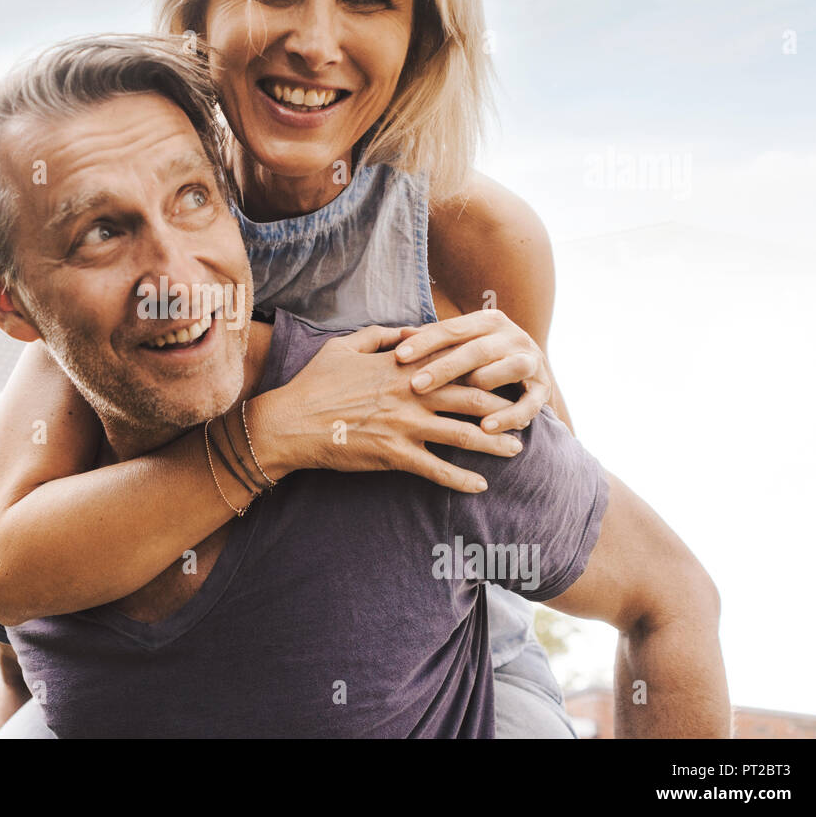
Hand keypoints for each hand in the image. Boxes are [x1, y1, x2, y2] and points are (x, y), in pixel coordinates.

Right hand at [251, 324, 523, 492]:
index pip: (454, 363)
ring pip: (462, 434)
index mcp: (401, 365)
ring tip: (516, 450)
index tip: (506, 373)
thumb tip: (406, 330)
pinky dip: (460, 479)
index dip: (485, 368)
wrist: (289, 422)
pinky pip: (436, 469)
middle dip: (503, 407)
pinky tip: (480, 486)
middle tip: (526, 414)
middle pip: (471, 398)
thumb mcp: (344, 346)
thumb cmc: (314, 383)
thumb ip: (380, 335)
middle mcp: (410, 393)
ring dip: (493, 444)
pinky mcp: (394, 454)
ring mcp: (404, 424)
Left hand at [392, 309, 551, 433]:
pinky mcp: (543, 388)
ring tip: (456, 403)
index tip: (398, 356)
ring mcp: (531, 361)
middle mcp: (513, 336)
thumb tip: (400, 334)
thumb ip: (433, 341)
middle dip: (444, 368)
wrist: (527, 370)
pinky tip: (486, 428)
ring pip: (508, 369)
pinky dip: (508, 416)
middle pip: (476, 350)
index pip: (452, 328)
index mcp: (488, 321)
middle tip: (415, 386)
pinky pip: (529, 404)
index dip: (425, 341)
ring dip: (483, 384)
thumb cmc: (478, 357)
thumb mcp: (458, 345)